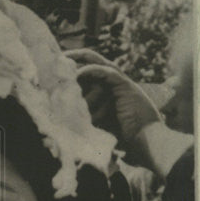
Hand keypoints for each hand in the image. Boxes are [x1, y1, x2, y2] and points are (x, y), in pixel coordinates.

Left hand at [65, 49, 193, 179]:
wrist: (145, 142)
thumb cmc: (122, 139)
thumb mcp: (96, 123)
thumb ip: (83, 114)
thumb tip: (60, 115)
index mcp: (107, 89)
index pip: (88, 71)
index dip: (71, 68)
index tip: (53, 71)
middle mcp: (113, 82)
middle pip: (91, 61)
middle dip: (72, 58)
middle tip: (55, 59)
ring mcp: (120, 82)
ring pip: (97, 62)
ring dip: (78, 59)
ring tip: (62, 61)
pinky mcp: (125, 84)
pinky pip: (106, 71)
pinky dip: (90, 70)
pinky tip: (77, 74)